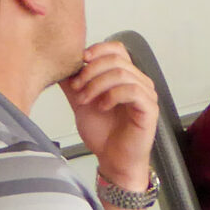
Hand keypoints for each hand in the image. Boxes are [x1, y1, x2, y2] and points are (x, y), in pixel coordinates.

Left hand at [60, 40, 159, 191]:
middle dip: (91, 72)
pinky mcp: (149, 109)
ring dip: (97, 85)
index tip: (80, 61)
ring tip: (85, 100)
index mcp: (125, 77)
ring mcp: (146, 95)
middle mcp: (139, 82)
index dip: (98, 50)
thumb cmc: (104, 134)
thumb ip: (73, 83)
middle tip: (77, 88)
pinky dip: (111, 96)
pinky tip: (102, 107)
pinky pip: (131, 91)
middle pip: (116, 59)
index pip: (117, 49)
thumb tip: (59, 65)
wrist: (113, 160)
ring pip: (122, 74)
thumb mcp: (81, 102)